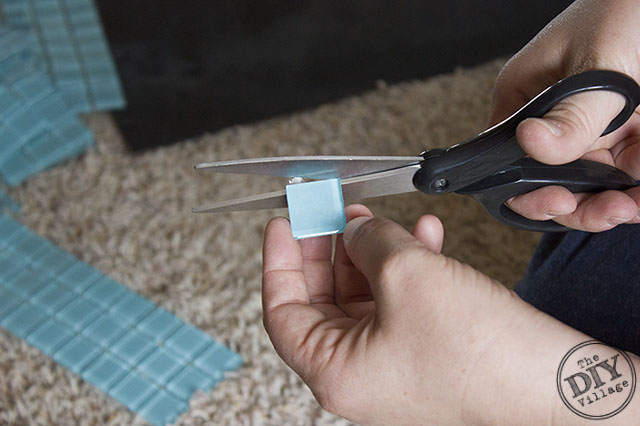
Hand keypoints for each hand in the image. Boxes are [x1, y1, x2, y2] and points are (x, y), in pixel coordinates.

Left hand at [262, 206, 619, 424]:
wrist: (554, 385)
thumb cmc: (479, 352)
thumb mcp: (406, 273)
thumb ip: (367, 242)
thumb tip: (353, 229)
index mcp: (335, 371)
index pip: (283, 311)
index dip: (279, 261)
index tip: (285, 223)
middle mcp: (359, 374)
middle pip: (323, 300)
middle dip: (329, 248)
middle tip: (332, 210)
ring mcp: (392, 365)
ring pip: (364, 295)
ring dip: (371, 250)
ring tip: (378, 217)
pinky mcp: (424, 352)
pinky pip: (399, 302)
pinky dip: (405, 266)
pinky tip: (422, 236)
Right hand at [490, 0, 639, 231]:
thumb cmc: (622, 9)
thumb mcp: (597, 62)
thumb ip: (573, 111)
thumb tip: (532, 143)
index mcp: (526, 101)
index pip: (508, 160)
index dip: (525, 188)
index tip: (554, 200)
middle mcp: (554, 123)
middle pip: (549, 181)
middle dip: (573, 205)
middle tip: (601, 210)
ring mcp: (592, 132)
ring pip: (588, 187)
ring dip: (606, 206)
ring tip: (629, 208)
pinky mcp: (627, 137)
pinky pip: (626, 176)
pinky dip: (635, 194)